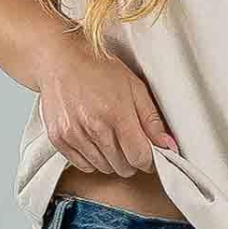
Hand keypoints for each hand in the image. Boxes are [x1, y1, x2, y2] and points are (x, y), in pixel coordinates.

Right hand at [33, 37, 177, 177]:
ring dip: (111, 159)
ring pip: (104, 168)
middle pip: (123, 167)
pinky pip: (83, 165)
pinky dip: (92, 158)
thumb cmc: (98, 69)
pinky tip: (93, 139)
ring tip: (109, 135)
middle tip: (128, 140)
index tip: (148, 153)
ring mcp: (74, 135)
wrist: (60, 60)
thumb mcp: (134, 87)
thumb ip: (152, 120)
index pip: (140, 157)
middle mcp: (94, 127)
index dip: (148, 159)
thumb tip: (169, 146)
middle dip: (130, 158)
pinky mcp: (59, 139)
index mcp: (117, 113)